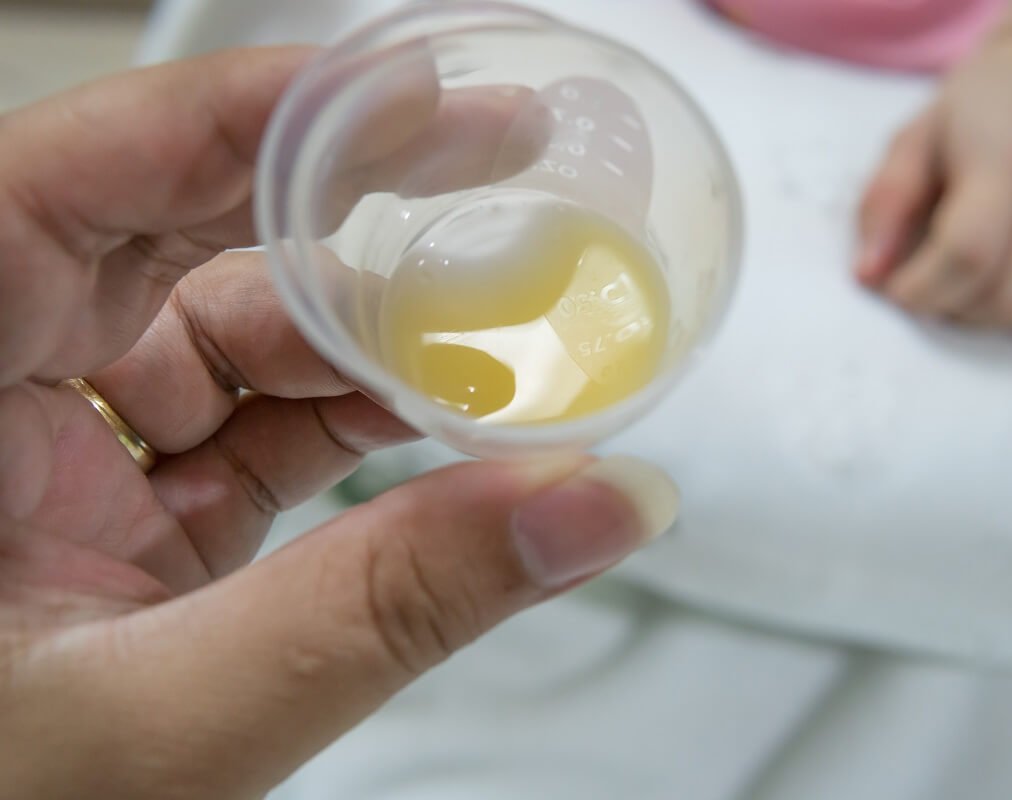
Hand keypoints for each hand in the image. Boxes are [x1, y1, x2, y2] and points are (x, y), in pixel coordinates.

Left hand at [0, 49, 675, 798]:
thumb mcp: (175, 727)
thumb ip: (386, 606)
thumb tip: (586, 502)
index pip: (64, 191)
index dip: (238, 118)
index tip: (404, 100)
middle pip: (164, 232)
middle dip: (337, 192)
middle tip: (488, 157)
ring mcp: (59, 450)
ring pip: (225, 328)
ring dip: (368, 332)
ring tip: (495, 334)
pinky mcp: (129, 500)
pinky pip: (250, 416)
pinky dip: (353, 414)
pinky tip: (440, 413)